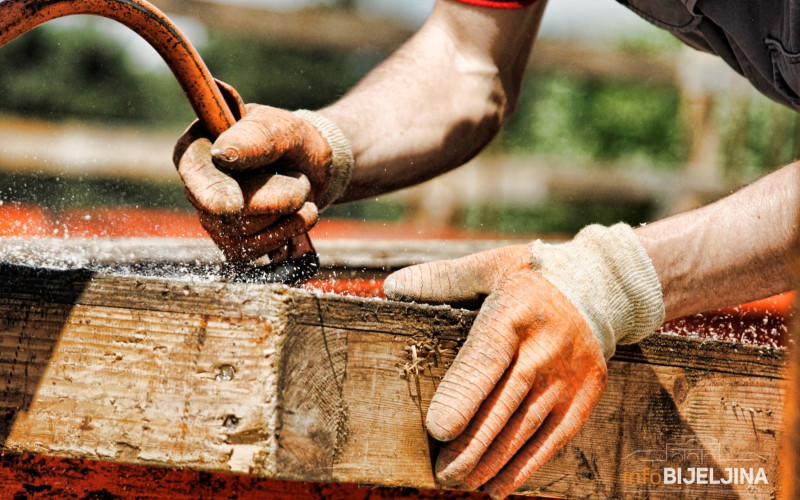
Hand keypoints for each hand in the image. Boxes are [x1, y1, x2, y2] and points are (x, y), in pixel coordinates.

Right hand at [173, 101, 333, 261]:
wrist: (312, 166)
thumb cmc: (290, 139)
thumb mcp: (280, 127)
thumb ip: (254, 137)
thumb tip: (222, 154)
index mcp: (199, 147)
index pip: (194, 171)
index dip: (212, 191)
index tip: (233, 206)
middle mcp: (199, 184)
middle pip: (221, 211)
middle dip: (271, 201)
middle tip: (302, 182)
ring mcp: (212, 216)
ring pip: (239, 234)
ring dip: (282, 217)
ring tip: (302, 194)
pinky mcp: (232, 241)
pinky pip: (250, 251)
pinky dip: (282, 235)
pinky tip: (299, 217)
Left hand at [384, 244, 606, 497]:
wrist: (602, 286)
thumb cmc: (531, 276)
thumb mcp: (488, 266)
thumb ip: (441, 279)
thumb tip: (392, 287)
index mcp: (513, 314)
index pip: (485, 361)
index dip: (462, 397)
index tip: (438, 430)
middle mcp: (543, 348)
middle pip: (503, 406)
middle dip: (470, 446)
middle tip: (441, 474)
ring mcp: (568, 376)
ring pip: (525, 429)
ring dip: (492, 462)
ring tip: (462, 483)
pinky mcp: (585, 395)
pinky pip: (553, 439)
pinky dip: (525, 467)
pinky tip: (498, 486)